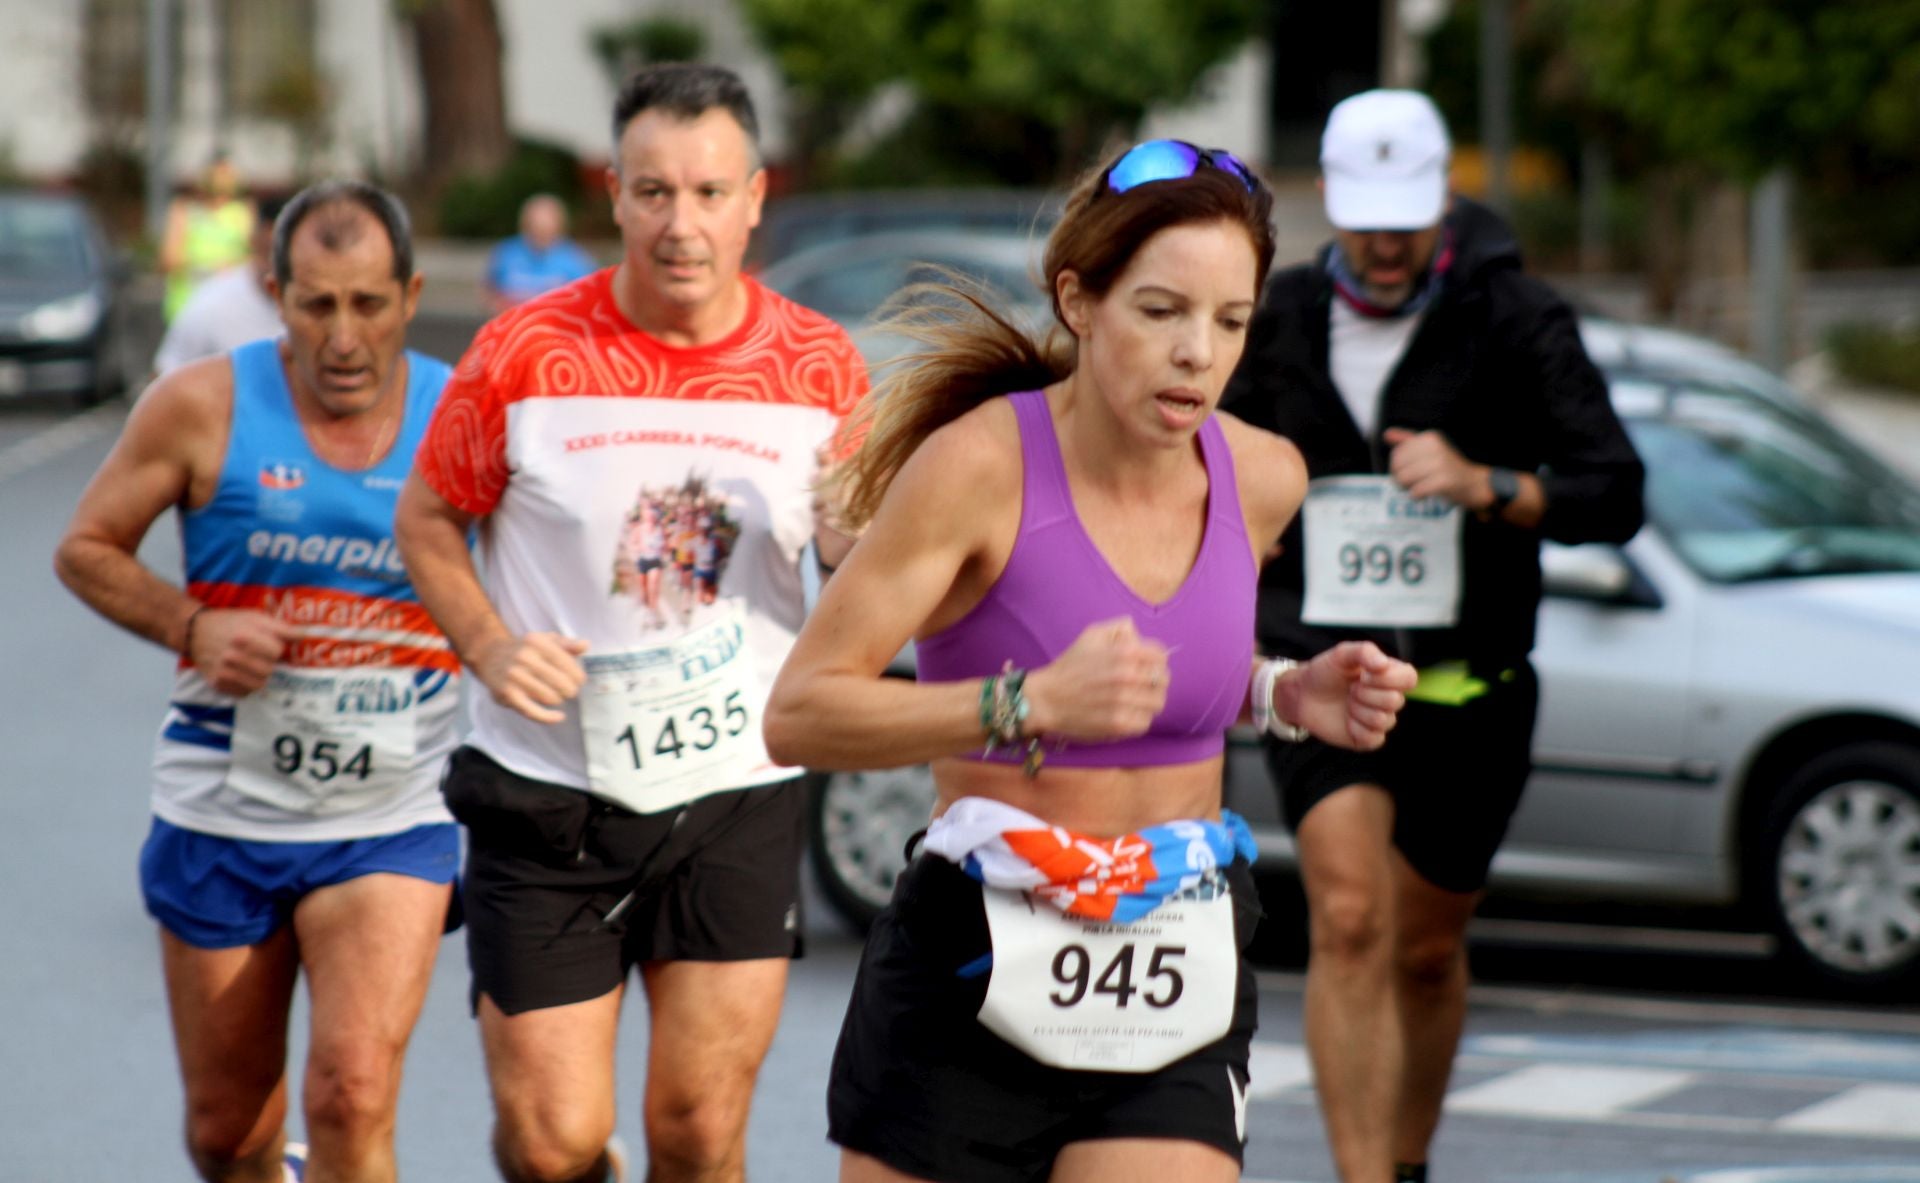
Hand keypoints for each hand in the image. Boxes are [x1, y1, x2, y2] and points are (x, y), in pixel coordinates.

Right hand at [187, 608, 296, 696]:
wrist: (196, 631)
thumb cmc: (230, 623)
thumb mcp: (255, 618)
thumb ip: (282, 628)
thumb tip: (305, 635)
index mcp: (244, 637)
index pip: (277, 652)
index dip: (277, 648)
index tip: (270, 644)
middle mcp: (232, 656)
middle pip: (268, 670)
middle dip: (269, 664)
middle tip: (261, 657)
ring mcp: (223, 671)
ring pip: (258, 685)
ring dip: (260, 677)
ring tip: (253, 666)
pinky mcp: (217, 683)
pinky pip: (243, 693)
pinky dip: (247, 686)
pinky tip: (242, 674)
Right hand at [472, 632, 589, 723]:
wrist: (490, 656)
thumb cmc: (525, 649)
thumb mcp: (545, 639)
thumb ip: (567, 644)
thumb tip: (585, 645)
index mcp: (537, 642)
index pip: (568, 664)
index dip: (578, 676)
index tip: (579, 681)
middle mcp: (524, 658)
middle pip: (563, 684)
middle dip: (570, 690)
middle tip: (568, 690)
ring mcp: (515, 677)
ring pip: (551, 698)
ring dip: (558, 700)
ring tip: (555, 694)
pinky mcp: (508, 694)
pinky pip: (533, 712)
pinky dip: (548, 717)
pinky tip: (559, 717)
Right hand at [1024, 617, 1168, 741]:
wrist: (1046, 699)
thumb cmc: (1069, 666)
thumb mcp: (1091, 635)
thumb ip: (1119, 628)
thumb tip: (1139, 635)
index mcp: (1125, 652)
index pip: (1161, 656)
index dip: (1155, 660)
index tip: (1146, 666)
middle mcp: (1128, 676)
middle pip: (1163, 680)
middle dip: (1154, 681)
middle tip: (1141, 685)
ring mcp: (1124, 702)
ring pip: (1157, 703)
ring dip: (1148, 701)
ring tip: (1134, 701)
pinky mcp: (1119, 724)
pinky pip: (1145, 722)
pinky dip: (1138, 719)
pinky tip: (1125, 714)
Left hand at [1276, 641, 1415, 750]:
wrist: (1302, 695)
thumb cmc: (1324, 672)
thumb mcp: (1341, 654)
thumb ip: (1364, 652)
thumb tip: (1383, 663)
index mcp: (1388, 675)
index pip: (1409, 678)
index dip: (1389, 678)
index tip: (1364, 675)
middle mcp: (1388, 697)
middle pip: (1396, 701)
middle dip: (1365, 694)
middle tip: (1350, 689)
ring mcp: (1380, 719)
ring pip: (1383, 720)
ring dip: (1358, 710)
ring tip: (1347, 703)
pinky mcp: (1369, 738)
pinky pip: (1373, 738)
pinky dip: (1355, 728)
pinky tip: (1346, 720)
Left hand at [1383, 427, 1488, 508]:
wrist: (1475, 484)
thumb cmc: (1449, 468)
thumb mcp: (1430, 449)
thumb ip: (1408, 441)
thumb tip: (1387, 434)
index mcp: (1430, 438)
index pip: (1397, 453)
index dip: (1397, 467)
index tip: (1407, 472)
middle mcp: (1435, 448)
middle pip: (1398, 466)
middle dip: (1400, 478)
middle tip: (1410, 483)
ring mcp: (1440, 464)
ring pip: (1404, 479)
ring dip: (1408, 488)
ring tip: (1418, 488)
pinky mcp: (1444, 481)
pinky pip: (1416, 491)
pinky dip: (1417, 496)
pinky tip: (1425, 494)